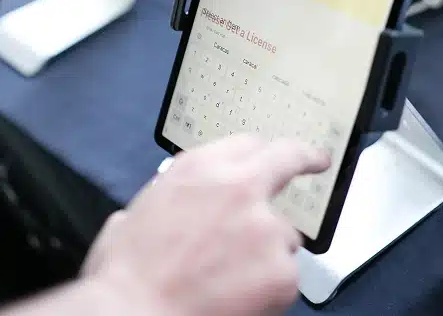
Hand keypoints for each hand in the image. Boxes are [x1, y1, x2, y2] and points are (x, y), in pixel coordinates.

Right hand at [81, 135, 330, 315]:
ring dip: (268, 250)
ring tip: (232, 277)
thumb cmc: (126, 274)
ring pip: (284, 234)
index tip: (272, 154)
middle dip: (304, 157)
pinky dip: (270, 289)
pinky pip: (286, 276)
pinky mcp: (282, 270)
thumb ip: (170, 198)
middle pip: (287, 160)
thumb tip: (171, 209)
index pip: (247, 144)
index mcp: (200, 169)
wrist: (134, 314)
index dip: (260, 153)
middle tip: (316, 160)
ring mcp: (266, 228)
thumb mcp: (136, 212)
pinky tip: (239, 298)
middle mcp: (239, 188)